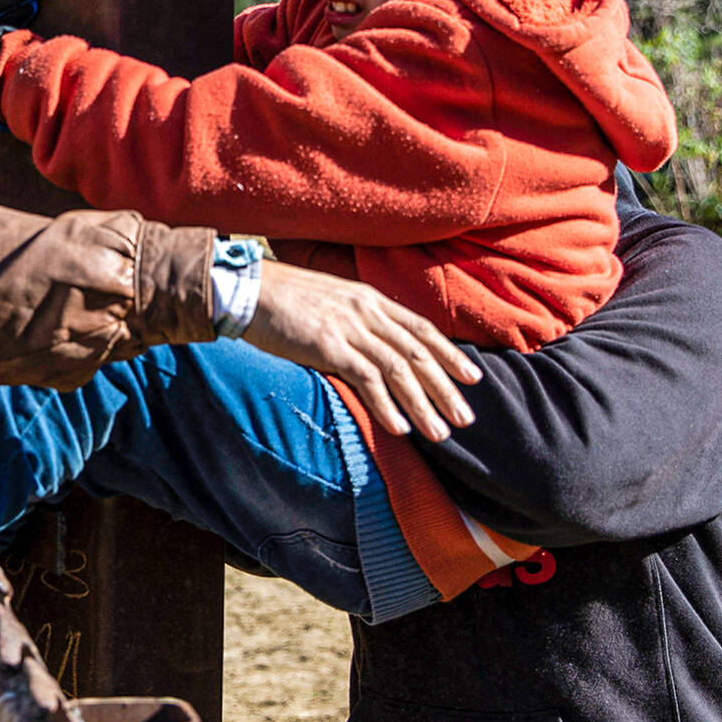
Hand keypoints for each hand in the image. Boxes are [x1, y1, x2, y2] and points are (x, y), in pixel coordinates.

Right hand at [243, 259, 480, 441]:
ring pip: (399, 370)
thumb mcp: (330, 299)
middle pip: (418, 353)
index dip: (449, 354)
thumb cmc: (283, 297)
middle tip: (465, 418)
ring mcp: (348, 328)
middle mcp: (366, 312)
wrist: (248, 289)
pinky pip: (366, 380)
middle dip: (445, 387)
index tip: (472, 377)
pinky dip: (386, 405)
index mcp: (369, 299)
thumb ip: (355, 318)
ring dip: (423, 404)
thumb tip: (373, 343)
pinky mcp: (328, 346)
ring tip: (439, 433)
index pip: (421, 329)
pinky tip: (399, 428)